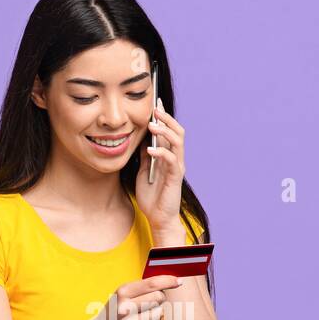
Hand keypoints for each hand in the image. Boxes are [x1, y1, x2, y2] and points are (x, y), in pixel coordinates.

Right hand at [88, 275, 182, 319]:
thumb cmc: (120, 308)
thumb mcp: (126, 293)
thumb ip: (147, 286)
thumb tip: (177, 281)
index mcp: (122, 292)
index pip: (152, 284)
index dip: (169, 281)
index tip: (179, 281)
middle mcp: (124, 308)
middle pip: (159, 297)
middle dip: (160, 298)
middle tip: (149, 302)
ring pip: (160, 313)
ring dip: (157, 312)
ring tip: (144, 315)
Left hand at [135, 97, 185, 237]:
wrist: (158, 218)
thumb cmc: (152, 197)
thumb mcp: (144, 172)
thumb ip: (144, 156)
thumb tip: (141, 139)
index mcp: (168, 156)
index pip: (169, 131)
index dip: (164, 116)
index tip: (156, 101)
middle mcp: (176, 159)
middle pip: (177, 131)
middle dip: (167, 118)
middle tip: (155, 108)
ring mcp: (177, 167)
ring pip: (177, 142)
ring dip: (166, 131)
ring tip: (153, 126)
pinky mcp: (175, 177)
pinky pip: (172, 160)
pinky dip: (161, 152)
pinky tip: (150, 150)